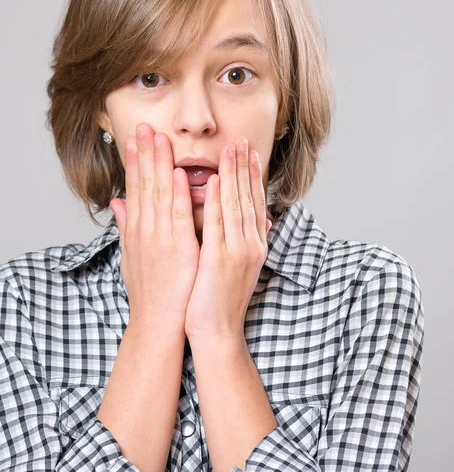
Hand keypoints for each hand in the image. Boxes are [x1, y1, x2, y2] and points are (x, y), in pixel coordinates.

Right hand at [110, 122, 199, 335]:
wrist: (156, 322)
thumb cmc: (147, 290)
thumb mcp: (130, 255)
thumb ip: (125, 225)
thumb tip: (116, 202)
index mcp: (136, 229)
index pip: (134, 187)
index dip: (134, 160)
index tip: (135, 138)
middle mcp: (144, 229)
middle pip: (143, 184)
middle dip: (144, 153)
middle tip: (145, 126)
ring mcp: (160, 238)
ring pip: (159, 193)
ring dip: (159, 164)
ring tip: (159, 137)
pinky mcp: (178, 249)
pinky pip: (178, 216)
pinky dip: (178, 194)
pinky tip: (177, 174)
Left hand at [184, 138, 272, 341]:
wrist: (217, 331)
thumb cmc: (220, 299)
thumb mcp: (236, 266)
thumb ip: (241, 240)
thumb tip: (252, 221)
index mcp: (253, 244)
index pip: (254, 202)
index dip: (251, 176)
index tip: (248, 152)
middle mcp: (251, 244)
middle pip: (249, 198)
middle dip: (245, 166)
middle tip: (241, 139)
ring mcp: (239, 251)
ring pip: (238, 205)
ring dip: (235, 174)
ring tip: (231, 148)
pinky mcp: (222, 260)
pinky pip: (220, 224)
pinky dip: (219, 200)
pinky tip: (217, 180)